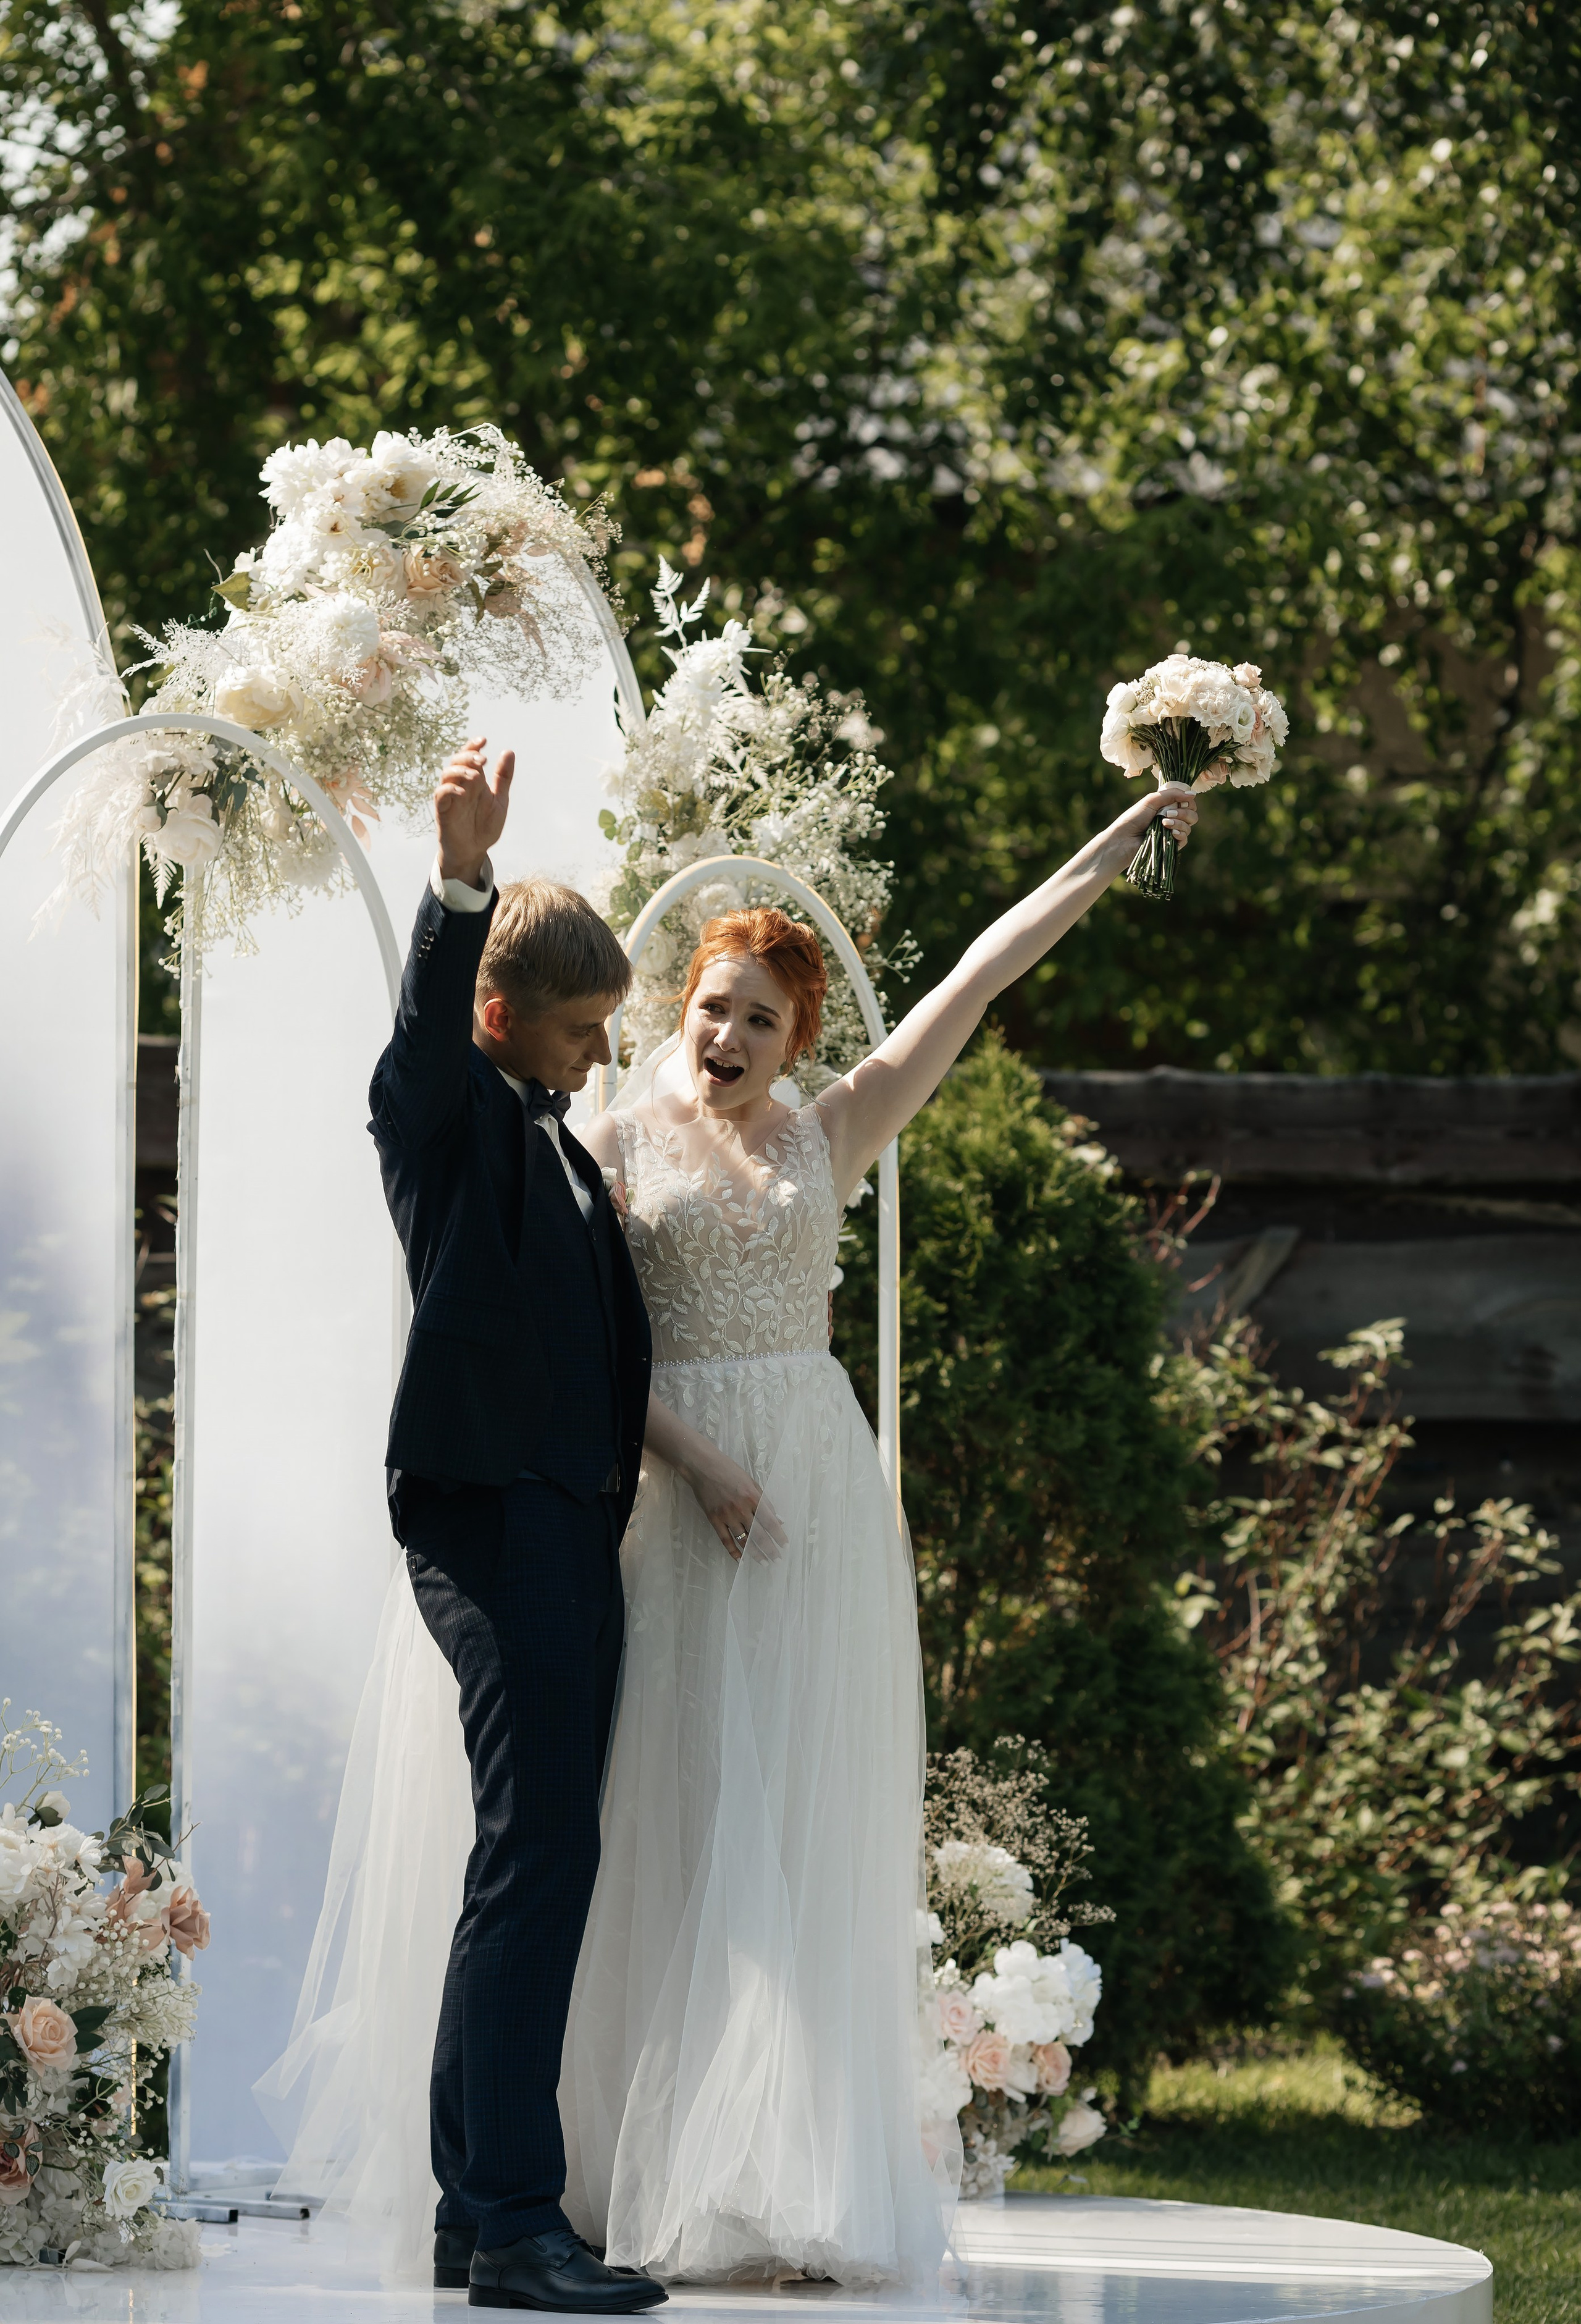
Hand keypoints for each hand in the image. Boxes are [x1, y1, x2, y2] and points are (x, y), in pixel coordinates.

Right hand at [435, 738, 513, 888]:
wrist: (474, 851)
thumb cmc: (484, 826)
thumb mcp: (499, 800)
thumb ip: (503, 778)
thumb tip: (508, 752)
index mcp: (474, 780)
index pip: (469, 756)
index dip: (473, 745)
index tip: (484, 740)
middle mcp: (460, 785)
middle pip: (456, 761)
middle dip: (468, 756)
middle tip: (483, 759)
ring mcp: (450, 797)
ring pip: (446, 774)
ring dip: (460, 770)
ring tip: (476, 775)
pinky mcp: (443, 810)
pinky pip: (441, 794)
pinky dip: (450, 789)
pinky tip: (463, 791)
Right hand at [682, 1444, 787, 1562]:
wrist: (703, 1467)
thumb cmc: (729, 1471)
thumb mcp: (752, 1482)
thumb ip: (765, 1501)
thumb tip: (779, 1519)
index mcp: (753, 1497)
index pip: (770, 1522)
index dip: (779, 1536)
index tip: (785, 1546)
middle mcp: (741, 1508)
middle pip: (759, 1535)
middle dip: (770, 1549)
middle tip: (777, 1560)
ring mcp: (727, 1515)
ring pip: (743, 1540)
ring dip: (754, 1553)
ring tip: (763, 1562)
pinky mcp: (714, 1519)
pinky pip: (725, 1540)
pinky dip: (733, 1551)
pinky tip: (741, 1559)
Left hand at [1109, 780, 1198, 854]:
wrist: (1124, 839)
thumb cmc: (1134, 818)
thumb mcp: (1152, 800)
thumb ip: (1172, 794)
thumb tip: (1193, 794)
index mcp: (1167, 806)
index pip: (1187, 802)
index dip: (1187, 801)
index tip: (1180, 801)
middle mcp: (1171, 818)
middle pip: (1192, 814)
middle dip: (1184, 812)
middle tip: (1168, 813)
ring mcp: (1171, 832)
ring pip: (1189, 826)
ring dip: (1180, 822)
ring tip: (1164, 823)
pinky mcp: (1170, 845)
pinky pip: (1184, 839)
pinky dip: (1180, 834)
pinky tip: (1171, 832)